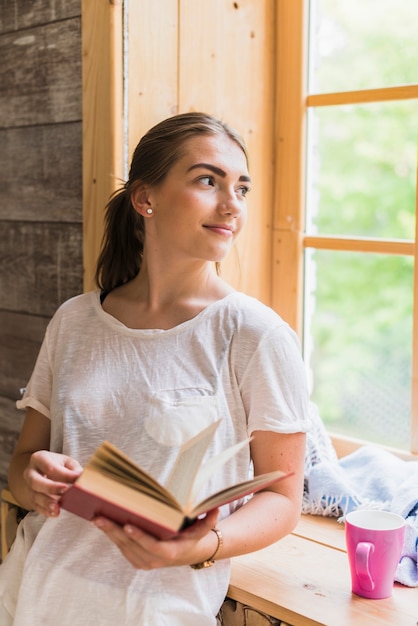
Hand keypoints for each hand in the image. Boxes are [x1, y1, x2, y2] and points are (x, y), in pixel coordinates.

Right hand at [23, 450, 81, 516]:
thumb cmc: (57, 465)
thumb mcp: (67, 462)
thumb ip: (74, 469)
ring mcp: (28, 487)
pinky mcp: (30, 499)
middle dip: (50, 487)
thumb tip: (82, 477)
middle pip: (36, 481)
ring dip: (46, 502)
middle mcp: (30, 472)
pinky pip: (36, 506)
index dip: (63, 474)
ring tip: (58, 507)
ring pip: (34, 496)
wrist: (42, 471)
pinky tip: (55, 513)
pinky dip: (45, 511)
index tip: (75, 480)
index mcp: (39, 458)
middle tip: (65, 491)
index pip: (50, 467)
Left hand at [93, 508, 219, 569]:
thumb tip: (215, 510)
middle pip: (130, 545)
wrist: (186, 554)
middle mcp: (152, 560)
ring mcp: (142, 561)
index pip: (150, 546)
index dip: (138, 536)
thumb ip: (208, 521)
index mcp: (167, 553)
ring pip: (121, 546)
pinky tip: (102, 522)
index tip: (127, 525)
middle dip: (114, 531)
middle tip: (100, 517)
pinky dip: (111, 534)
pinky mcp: (134, 559)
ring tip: (97, 517)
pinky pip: (120, 547)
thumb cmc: (191, 537)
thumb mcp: (201, 530)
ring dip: (108, 532)